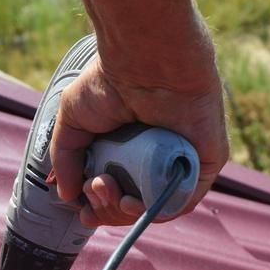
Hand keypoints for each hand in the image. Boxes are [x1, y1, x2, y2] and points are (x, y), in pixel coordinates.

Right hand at [48, 48, 228, 227]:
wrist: (144, 59)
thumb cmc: (108, 81)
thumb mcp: (72, 122)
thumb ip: (66, 160)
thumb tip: (66, 196)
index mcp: (127, 149)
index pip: (115, 192)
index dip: (97, 206)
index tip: (81, 210)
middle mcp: (154, 158)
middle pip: (131, 205)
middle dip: (105, 207)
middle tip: (93, 187)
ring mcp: (180, 162)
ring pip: (154, 207)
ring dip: (123, 210)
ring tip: (105, 188)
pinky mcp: (204, 163)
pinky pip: (182, 201)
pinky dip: (155, 209)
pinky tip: (131, 200)